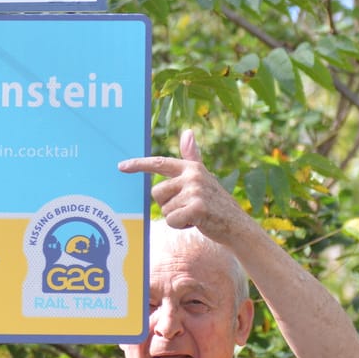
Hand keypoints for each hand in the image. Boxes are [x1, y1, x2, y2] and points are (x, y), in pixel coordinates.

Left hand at [117, 129, 247, 244]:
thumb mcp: (203, 177)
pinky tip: (195, 223)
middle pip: (156, 192)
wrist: (237, 225)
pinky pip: (171, 220)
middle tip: (187, 208)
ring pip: (164, 209)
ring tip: (194, 215)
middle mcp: (193, 175)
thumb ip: (192, 156)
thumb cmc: (216, 202)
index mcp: (191, 167)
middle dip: (167, 205)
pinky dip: (180, 226)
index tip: (121, 166)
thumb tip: (187, 131)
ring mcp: (195, 191)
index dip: (139, 164)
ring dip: (175, 217)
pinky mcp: (197, 208)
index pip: (159, 163)